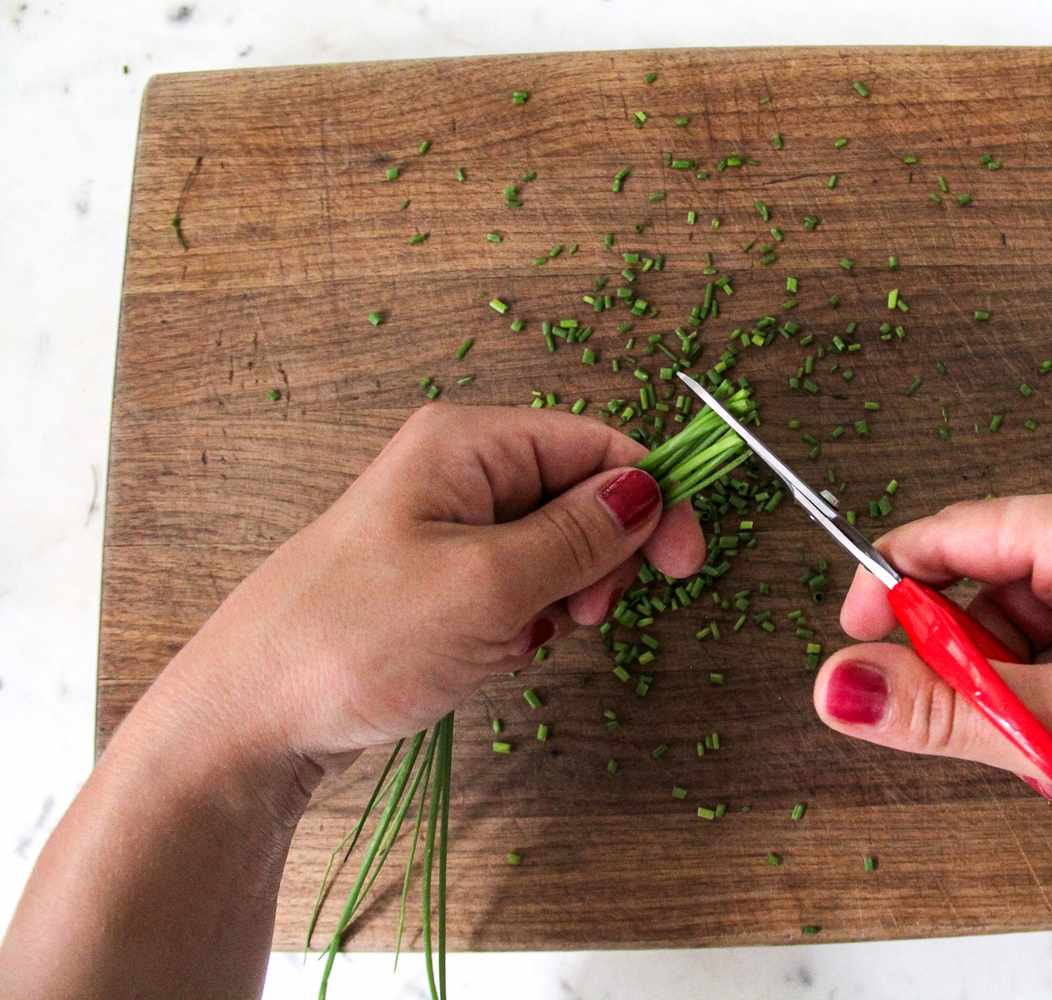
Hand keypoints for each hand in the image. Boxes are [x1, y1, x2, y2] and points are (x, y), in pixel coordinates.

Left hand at [164, 403, 705, 768]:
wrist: (247, 719)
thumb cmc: (355, 637)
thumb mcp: (489, 584)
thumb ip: (578, 537)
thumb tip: (648, 492)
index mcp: (467, 444)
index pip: (596, 445)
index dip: (650, 499)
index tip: (685, 562)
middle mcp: (457, 473)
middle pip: (579, 497)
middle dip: (597, 560)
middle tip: (579, 615)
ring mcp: (444, 529)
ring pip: (552, 551)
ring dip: (558, 600)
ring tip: (516, 639)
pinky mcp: (435, 582)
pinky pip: (515, 589)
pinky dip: (523, 624)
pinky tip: (490, 654)